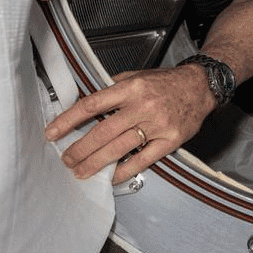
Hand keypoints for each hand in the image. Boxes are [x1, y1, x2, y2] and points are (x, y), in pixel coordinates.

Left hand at [43, 64, 216, 182]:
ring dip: (96, 163)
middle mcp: (142, 106)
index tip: (52, 133)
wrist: (200, 87)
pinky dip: (124, 170)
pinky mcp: (170, 141)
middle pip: (103, 132)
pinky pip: (143, 160)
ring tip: (81, 171)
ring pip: (119, 148)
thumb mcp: (136, 76)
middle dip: (80, 149)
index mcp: (131, 87)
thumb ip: (112, 89)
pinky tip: (111, 176)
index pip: (91, 105)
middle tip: (67, 160)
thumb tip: (86, 105)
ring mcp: (157, 125)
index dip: (68, 121)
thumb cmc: (166, 82)